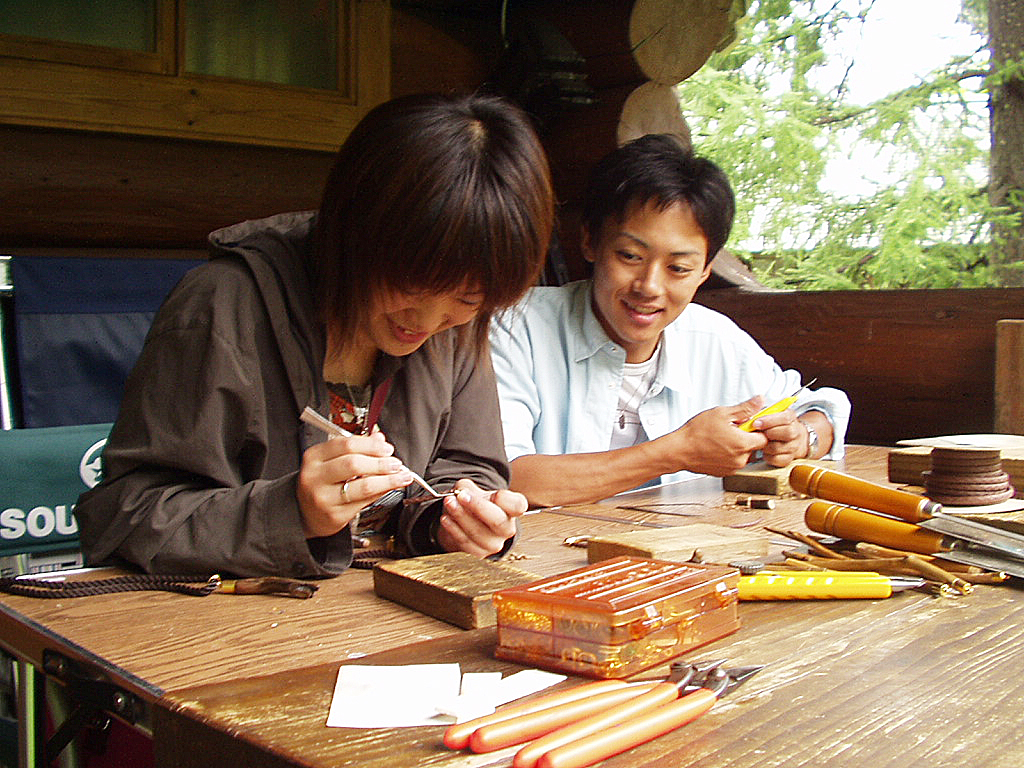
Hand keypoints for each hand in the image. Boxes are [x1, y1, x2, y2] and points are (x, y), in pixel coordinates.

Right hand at [297, 431, 412, 537]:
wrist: (304, 513)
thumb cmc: (321, 483)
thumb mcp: (330, 460)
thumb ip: (354, 448)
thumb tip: (379, 439)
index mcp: (314, 457)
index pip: (346, 444)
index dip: (371, 445)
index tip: (386, 448)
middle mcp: (315, 477)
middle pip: (355, 464)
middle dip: (381, 463)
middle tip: (395, 463)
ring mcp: (324, 498)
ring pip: (364, 485)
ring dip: (388, 480)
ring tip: (401, 476)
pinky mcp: (335, 515)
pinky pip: (365, 501)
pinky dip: (382, 492)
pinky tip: (390, 487)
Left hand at [435, 479, 526, 557]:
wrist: (463, 522)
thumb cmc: (472, 503)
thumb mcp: (471, 489)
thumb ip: (466, 488)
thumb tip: (460, 493)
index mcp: (512, 509)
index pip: (518, 506)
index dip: (506, 500)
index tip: (493, 494)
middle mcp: (507, 528)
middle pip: (498, 521)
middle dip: (477, 507)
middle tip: (461, 496)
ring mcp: (495, 543)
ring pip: (478, 533)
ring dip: (461, 517)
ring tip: (449, 504)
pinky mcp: (480, 554)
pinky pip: (466, 543)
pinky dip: (454, 530)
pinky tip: (446, 519)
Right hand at [664, 396, 768, 475]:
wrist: (679, 450)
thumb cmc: (696, 433)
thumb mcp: (722, 413)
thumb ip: (745, 408)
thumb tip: (759, 402)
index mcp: (743, 444)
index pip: (766, 438)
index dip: (759, 429)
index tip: (751, 424)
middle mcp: (740, 459)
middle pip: (756, 447)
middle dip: (748, 437)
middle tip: (734, 429)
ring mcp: (732, 468)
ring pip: (745, 456)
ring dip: (739, 447)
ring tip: (723, 438)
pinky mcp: (724, 473)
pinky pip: (734, 463)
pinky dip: (730, 455)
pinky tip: (718, 447)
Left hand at [755, 409, 807, 466]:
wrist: (791, 439)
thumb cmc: (776, 425)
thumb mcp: (772, 414)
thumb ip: (763, 414)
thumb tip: (750, 416)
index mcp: (790, 418)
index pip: (785, 418)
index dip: (769, 421)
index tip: (756, 423)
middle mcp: (795, 432)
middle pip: (787, 433)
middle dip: (768, 433)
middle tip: (758, 434)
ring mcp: (793, 447)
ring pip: (778, 447)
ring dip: (765, 445)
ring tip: (760, 442)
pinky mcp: (788, 459)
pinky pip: (777, 459)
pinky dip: (767, 456)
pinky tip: (764, 451)